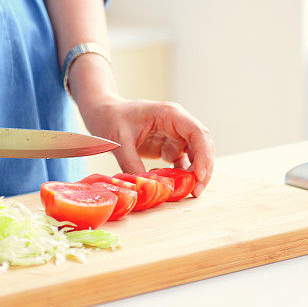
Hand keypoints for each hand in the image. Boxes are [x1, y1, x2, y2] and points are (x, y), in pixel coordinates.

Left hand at [79, 97, 214, 195]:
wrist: (103, 114)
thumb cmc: (111, 118)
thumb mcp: (119, 142)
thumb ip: (132, 165)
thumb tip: (146, 188)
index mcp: (170, 114)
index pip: (197, 133)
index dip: (203, 154)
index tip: (199, 176)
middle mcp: (178, 124)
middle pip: (203, 145)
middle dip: (204, 168)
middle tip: (196, 191)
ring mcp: (175, 136)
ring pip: (197, 156)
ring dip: (196, 174)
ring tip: (189, 192)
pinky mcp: (169, 148)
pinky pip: (183, 163)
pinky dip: (183, 176)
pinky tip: (176, 188)